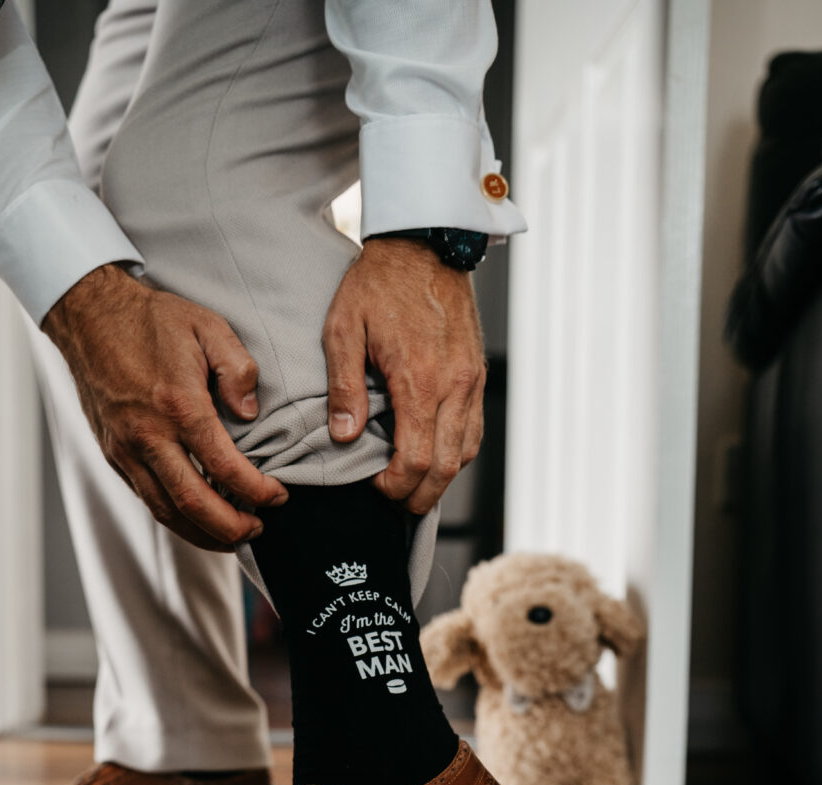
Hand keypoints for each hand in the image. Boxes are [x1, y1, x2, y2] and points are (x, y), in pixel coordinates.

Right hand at [41, 263, 287, 549]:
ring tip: (234, 537)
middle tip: (258, 530)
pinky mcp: (114, 455)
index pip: (223, 466)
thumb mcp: (208, 326)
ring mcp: (126, 449)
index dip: (256, 490)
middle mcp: (148, 435)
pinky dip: (177, 518)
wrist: (89, 317)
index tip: (277, 496)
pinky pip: (148, 499)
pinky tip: (200, 520)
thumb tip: (250, 412)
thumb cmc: (152, 321)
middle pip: (193, 503)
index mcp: (177, 405)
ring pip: (166, 511)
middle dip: (231, 528)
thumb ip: (237, 368)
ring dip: (203, 534)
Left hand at [322, 238, 485, 515]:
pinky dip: (456, 453)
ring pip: (466, 453)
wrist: (425, 242)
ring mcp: (471, 381)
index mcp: (419, 380)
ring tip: (414, 488)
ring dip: (442, 480)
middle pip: (446, 468)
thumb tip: (344, 436)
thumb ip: (343, 387)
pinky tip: (435, 456)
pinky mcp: (477, 373)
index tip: (376, 489)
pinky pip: (474, 429)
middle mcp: (453, 386)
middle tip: (396, 505)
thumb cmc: (379, 282)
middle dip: (420, 496)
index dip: (396, 487)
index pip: (416, 460)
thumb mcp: (344, 329)